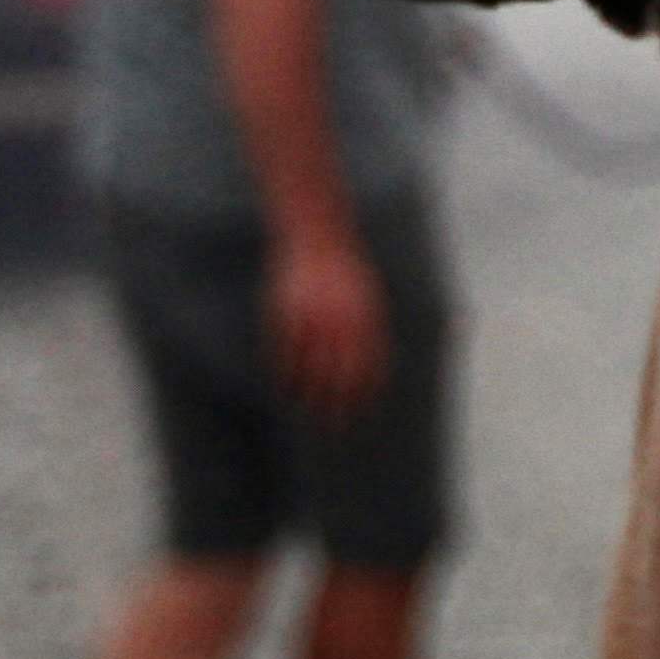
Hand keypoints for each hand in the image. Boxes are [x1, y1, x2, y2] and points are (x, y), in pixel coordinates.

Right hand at [270, 230, 391, 419]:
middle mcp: (341, 322)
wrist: (319, 232)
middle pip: (338, 377)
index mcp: (366, 318)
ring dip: (306, 395)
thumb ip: (371, 329)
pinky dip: (283, 372)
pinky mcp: (287, 314)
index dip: (363, 396)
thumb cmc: (347, 268)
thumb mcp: (369, 295)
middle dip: (336, 406)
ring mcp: (312, 318)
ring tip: (304, 411)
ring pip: (308, 369)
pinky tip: (284, 385)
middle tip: (332, 426)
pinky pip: (284, 352)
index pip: (368, 369)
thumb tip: (375, 367)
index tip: (359, 414)